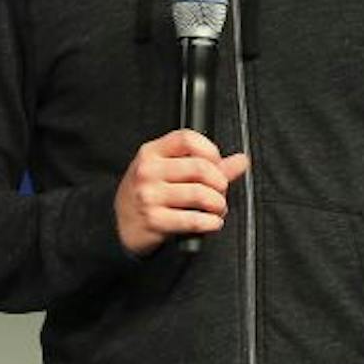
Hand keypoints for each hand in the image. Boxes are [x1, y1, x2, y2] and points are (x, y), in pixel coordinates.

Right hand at [114, 129, 250, 255]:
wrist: (121, 224)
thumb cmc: (148, 193)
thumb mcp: (169, 171)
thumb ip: (208, 165)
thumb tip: (241, 160)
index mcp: (151, 152)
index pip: (187, 139)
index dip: (210, 150)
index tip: (218, 164)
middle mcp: (148, 171)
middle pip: (199, 167)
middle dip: (219, 182)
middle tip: (221, 191)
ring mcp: (150, 195)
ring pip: (199, 194)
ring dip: (218, 204)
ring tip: (218, 208)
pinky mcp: (154, 220)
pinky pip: (193, 219)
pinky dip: (211, 222)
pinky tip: (212, 222)